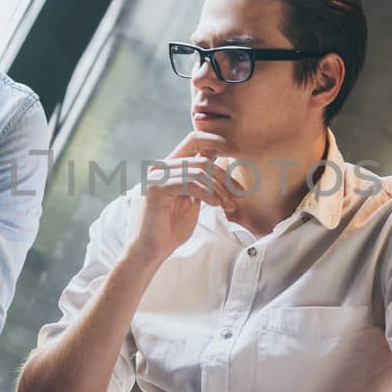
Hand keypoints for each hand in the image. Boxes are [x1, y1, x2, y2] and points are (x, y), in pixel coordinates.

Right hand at [129, 131, 238, 263]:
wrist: (151, 251)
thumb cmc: (171, 229)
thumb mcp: (192, 200)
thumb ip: (202, 182)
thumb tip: (224, 164)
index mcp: (170, 167)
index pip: (195, 140)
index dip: (217, 142)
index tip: (238, 152)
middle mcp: (161, 167)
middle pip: (202, 158)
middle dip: (225, 176)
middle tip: (239, 194)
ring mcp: (157, 176)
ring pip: (199, 170)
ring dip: (220, 188)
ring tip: (229, 205)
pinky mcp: (156, 189)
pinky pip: (190, 183)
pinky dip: (208, 193)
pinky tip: (216, 205)